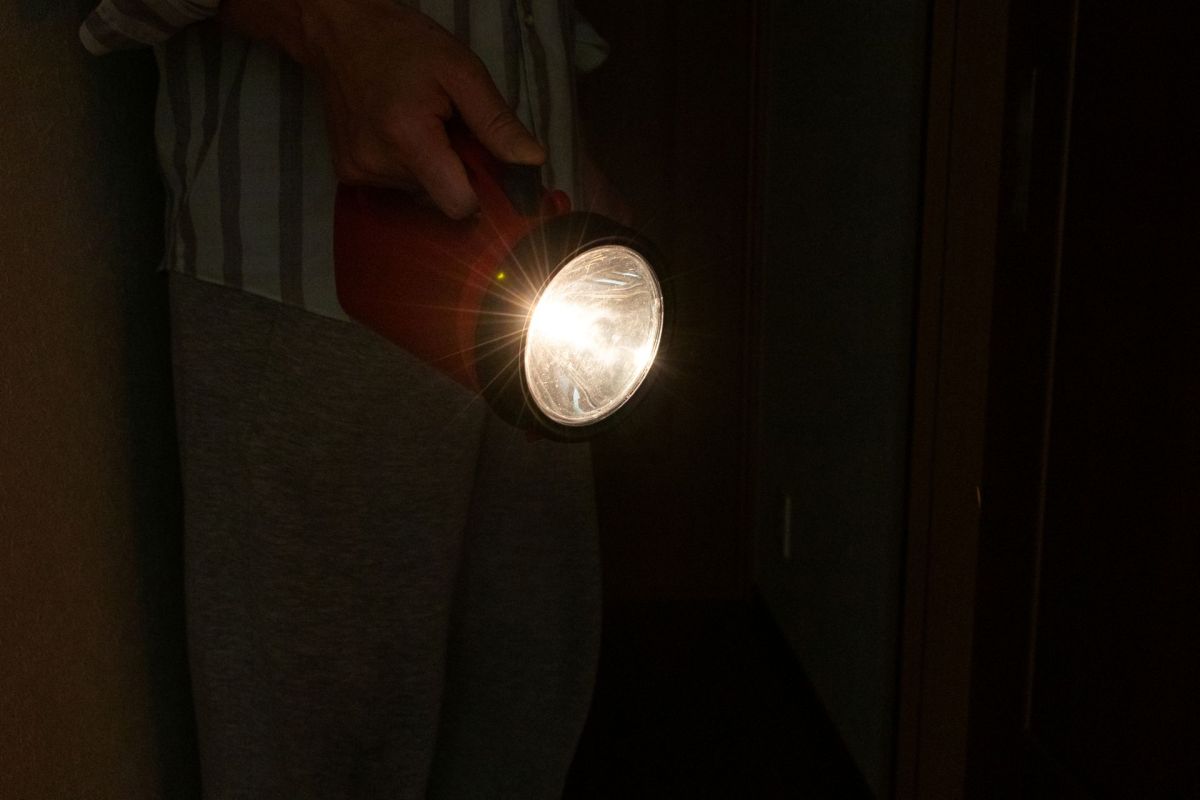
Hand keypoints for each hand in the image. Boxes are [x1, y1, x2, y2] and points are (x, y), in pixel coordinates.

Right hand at [221, 0, 544, 218]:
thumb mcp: (462, 72)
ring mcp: (357, 173)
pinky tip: (402, 136)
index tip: (487, 169)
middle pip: (442, 201)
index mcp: (407, 137)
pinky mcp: (348, 176)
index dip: (481, 193)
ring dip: (433, 169)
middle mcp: (376, 163)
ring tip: (422, 126)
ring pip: (421, 197)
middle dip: (457, 173)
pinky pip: (397, 190)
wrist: (343, 35)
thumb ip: (497, 122)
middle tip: (450, 130)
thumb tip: (532, 161)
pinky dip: (410, 169)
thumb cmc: (404, 46)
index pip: (459, 205)